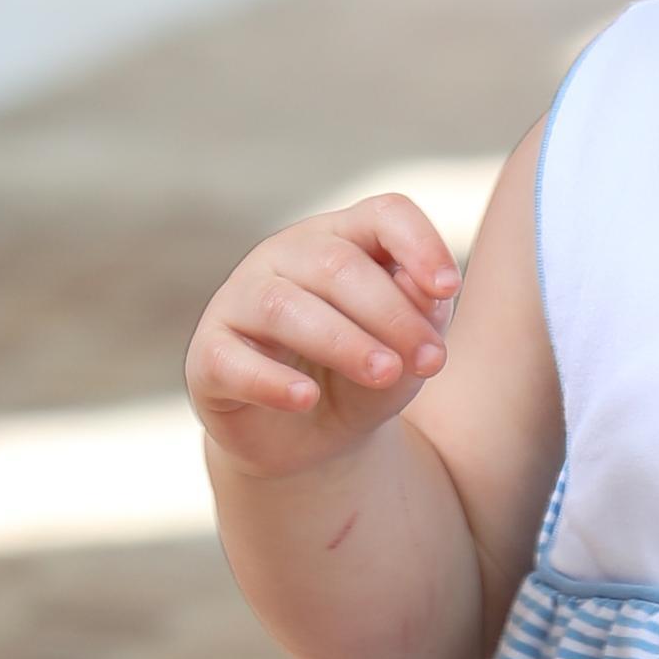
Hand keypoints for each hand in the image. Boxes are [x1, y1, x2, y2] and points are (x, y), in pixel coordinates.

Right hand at [186, 196, 461, 481]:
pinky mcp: (209, 355)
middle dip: (392, 314)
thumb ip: (420, 319)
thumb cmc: (362, 378)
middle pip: (338, 265)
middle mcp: (285, 257)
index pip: (383, 215)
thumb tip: (427, 292)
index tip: (450, 290)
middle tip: (431, 361)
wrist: (310, 443)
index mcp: (342, 240)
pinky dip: (271, 381)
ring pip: (285, 306)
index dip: (419, 244)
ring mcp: (240, 301)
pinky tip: (306, 398)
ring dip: (343, 341)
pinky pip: (233, 360)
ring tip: (386, 375)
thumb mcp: (405, 354)